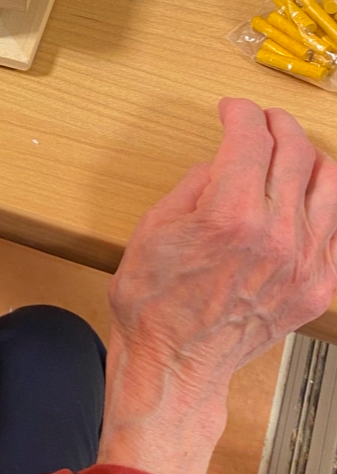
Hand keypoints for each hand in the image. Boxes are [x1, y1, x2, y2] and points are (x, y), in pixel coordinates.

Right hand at [98, 98, 336, 473]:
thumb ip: (195, 184)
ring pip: (329, 184)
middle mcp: (275, 235)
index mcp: (229, 215)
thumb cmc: (154, 303)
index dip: (241, 113)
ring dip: (310, 156)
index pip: (251, 139)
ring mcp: (304, 262)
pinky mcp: (317, 286)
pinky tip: (307, 197)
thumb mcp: (155, 227)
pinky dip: (326, 202)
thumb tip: (222, 162)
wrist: (174, 363)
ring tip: (292, 151)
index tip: (232, 110)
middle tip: (261, 121)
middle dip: (276, 125)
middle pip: (295, 153)